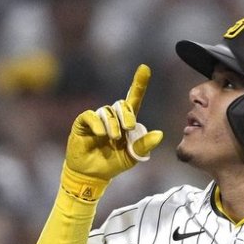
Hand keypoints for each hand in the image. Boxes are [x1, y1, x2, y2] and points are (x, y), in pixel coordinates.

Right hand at [61, 64, 163, 199]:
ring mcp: (97, 119)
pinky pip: (91, 116)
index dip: (139, 83)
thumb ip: (144, 145)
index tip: (145, 68)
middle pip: (122, 104)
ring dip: (113, 125)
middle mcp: (112, 117)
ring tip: (113, 138)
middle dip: (127, 115)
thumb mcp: (132, 156)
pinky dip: (98, 124)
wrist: (93, 175)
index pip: (133, 98)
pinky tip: (101, 133)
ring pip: (107, 112)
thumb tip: (160, 134)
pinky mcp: (83, 123)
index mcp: (126, 122)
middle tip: (129, 128)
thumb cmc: (113, 164)